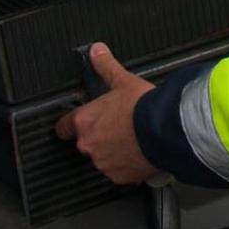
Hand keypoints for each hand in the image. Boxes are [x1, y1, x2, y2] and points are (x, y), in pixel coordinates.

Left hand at [54, 43, 160, 183]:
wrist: (164, 130)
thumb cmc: (142, 107)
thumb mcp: (123, 80)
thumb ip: (106, 66)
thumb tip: (96, 51)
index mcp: (84, 121)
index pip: (63, 127)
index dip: (70, 124)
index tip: (76, 123)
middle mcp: (89, 145)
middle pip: (86, 142)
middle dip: (99, 136)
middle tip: (118, 126)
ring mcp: (103, 163)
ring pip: (103, 158)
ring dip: (113, 151)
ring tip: (132, 139)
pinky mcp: (120, 177)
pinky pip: (119, 172)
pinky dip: (126, 165)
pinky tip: (139, 152)